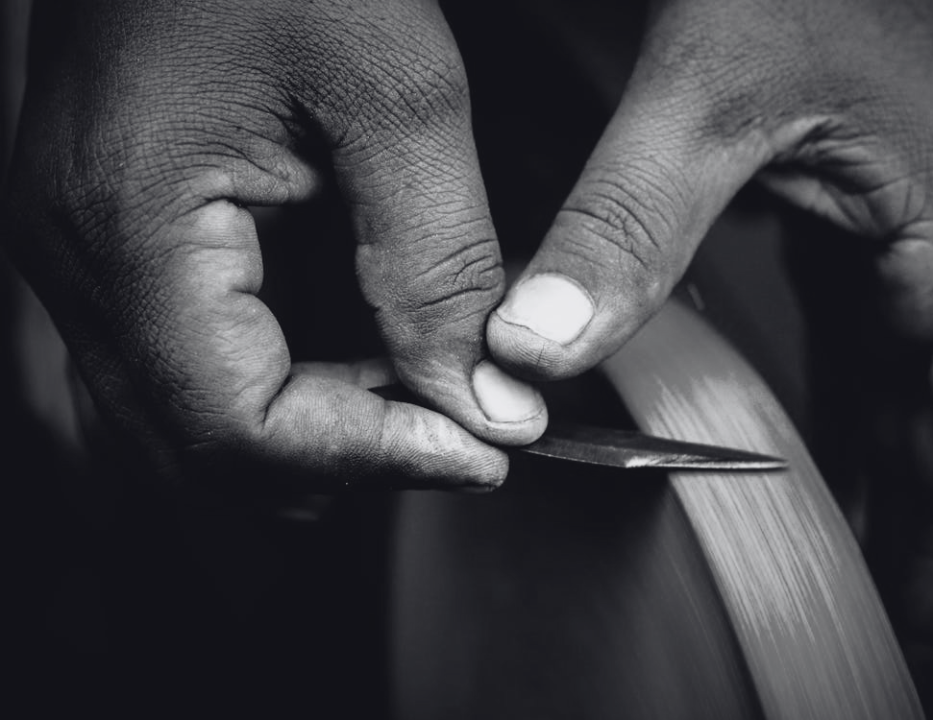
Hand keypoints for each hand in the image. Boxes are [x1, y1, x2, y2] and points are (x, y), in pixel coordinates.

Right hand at [4, 0, 547, 490]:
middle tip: (464, 419)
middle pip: (204, 451)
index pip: (238, 428)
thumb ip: (440, 264)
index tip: (485, 450)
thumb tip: (484, 402)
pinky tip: (360, 350)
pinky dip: (282, 388)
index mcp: (134, 227)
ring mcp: (84, 257)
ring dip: (316, 434)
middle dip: (347, 456)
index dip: (373, 459)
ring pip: (189, 427)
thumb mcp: (399, 94)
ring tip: (424, 386)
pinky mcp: (114, 242)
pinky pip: (185, 367)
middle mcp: (79, 262)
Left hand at [486, 0, 932, 714]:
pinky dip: (863, 432)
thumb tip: (536, 349)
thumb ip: (624, 220)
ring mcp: (907, 243)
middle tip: (928, 657)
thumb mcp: (709, 86)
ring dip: (912, 504)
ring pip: (925, 405)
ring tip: (888, 595)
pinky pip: (874, 355)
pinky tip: (835, 471)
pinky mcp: (862, 226)